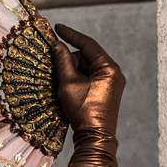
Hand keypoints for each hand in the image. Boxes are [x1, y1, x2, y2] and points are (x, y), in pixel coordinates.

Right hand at [50, 23, 123, 166]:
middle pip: (88, 56)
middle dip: (69, 58)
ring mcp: (112, 83)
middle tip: (52, 63)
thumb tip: (57, 45)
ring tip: (59, 79)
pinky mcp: (107, 92)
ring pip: (88, 67)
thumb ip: (63, 61)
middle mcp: (114, 73)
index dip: (71, 34)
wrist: (95, 138)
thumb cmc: (82, 110)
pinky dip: (78, 77)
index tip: (57, 27)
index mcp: (109, 67)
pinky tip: (66, 84)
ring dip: (72, 69)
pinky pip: (91, 77)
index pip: (88, 44)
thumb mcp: (69, 83)